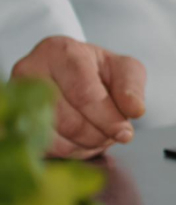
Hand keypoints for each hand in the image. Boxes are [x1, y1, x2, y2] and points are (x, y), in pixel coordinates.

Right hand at [10, 37, 145, 158]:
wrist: (65, 75)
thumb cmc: (97, 71)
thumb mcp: (123, 69)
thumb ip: (131, 86)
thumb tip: (134, 110)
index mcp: (60, 51)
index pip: (84, 93)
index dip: (107, 118)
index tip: (124, 134)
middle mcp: (30, 71)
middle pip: (67, 120)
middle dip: (96, 135)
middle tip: (111, 137)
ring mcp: (15, 97)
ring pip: (52, 138)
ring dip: (82, 146)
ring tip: (97, 137)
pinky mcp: (10, 121)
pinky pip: (39, 148)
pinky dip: (65, 152)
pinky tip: (78, 142)